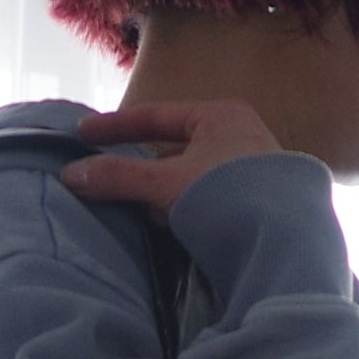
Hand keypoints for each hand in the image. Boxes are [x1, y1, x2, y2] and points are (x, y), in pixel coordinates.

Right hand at [59, 97, 284, 214]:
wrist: (287, 242)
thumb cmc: (227, 197)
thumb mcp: (166, 183)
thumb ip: (120, 177)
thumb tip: (71, 174)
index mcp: (220, 115)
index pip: (157, 116)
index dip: (117, 126)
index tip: (83, 135)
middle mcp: (240, 135)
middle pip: (174, 150)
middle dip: (144, 171)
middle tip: (114, 186)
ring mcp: (252, 170)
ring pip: (190, 178)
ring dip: (165, 197)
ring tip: (147, 217)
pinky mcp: (258, 202)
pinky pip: (208, 200)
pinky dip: (186, 212)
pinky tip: (176, 230)